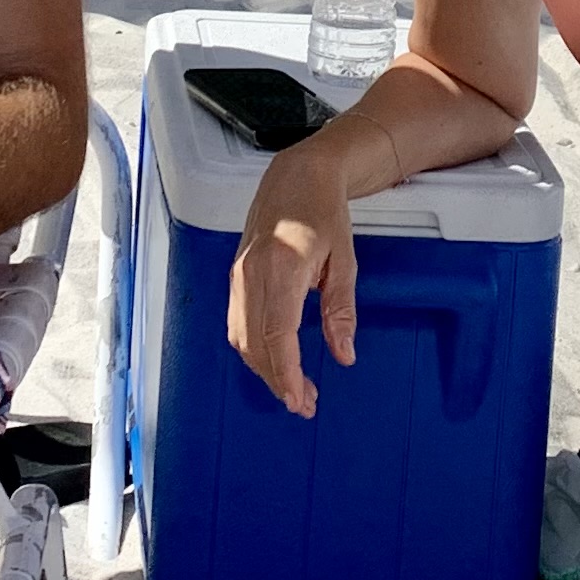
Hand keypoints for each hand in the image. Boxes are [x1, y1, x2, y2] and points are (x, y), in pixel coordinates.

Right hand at [227, 137, 364, 418]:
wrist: (295, 176)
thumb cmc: (323, 212)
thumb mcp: (344, 261)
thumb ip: (340, 311)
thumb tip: (344, 354)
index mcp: (282, 267)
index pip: (277, 335)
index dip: (287, 373)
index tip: (300, 400)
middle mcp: (252, 273)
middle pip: (255, 344)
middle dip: (277, 380)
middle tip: (305, 403)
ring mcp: (238, 275)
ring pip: (242, 338)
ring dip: (264, 369)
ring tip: (294, 388)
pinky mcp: (235, 276)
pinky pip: (237, 323)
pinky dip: (254, 349)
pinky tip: (275, 360)